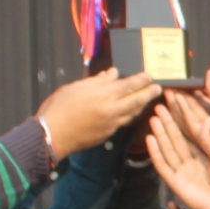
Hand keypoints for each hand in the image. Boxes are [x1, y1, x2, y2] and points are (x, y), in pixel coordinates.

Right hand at [36, 69, 162, 155]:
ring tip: (147, 99)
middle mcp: (112, 110)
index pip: (129, 85)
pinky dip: (130, 115)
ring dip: (142, 105)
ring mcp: (111, 124)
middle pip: (137, 100)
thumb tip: (112, 73)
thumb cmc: (59, 107)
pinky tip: (131, 112)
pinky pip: (123, 122)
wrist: (51, 135)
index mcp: (103, 95)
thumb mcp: (76, 87)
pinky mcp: (107, 134)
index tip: (149, 76)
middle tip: (158, 88)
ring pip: (132, 113)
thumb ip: (97, 81)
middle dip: (149, 93)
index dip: (141, 80)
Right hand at [148, 99, 209, 208]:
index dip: (182, 117)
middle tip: (159, 105)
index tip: (176, 102)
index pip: (189, 131)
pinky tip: (150, 139)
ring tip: (153, 117)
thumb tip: (205, 119)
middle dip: (168, 121)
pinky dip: (155, 152)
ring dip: (160, 133)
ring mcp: (180, 170)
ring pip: (167, 147)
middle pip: (176, 137)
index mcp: (202, 153)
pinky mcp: (173, 180)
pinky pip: (162, 164)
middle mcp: (189, 159)